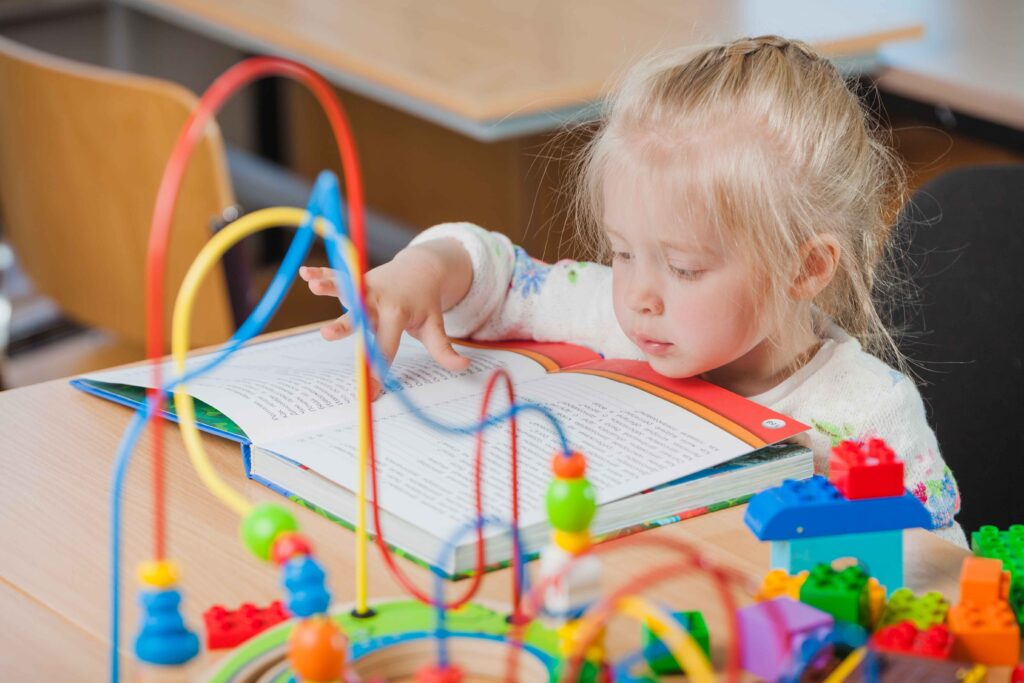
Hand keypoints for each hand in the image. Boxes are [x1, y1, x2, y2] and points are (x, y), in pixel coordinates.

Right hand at [299, 240, 473, 393]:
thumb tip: (464, 367)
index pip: (386, 347)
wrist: (422, 269)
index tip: (369, 392)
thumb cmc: (425, 304)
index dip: (378, 370)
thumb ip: (443, 349)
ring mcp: (366, 287)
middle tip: (328, 335)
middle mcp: (379, 299)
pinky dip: (322, 271)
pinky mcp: (357, 279)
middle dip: (345, 326)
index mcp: (398, 313)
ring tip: (313, 284)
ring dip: (330, 285)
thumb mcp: (435, 326)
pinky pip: (338, 274)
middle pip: (361, 316)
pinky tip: (305, 271)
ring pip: (347, 287)